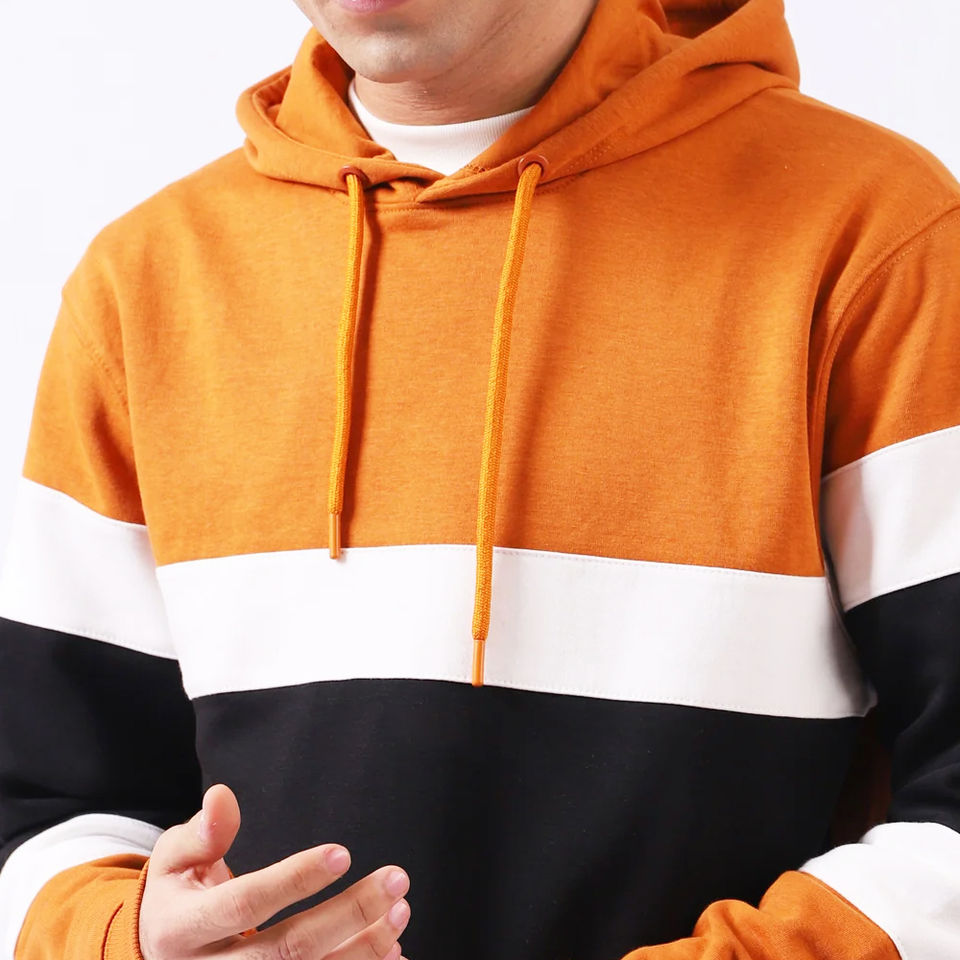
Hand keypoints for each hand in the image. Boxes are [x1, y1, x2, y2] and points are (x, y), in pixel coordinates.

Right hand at [139, 783, 410, 959]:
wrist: (158, 957)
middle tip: (396, 879)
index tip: (343, 853)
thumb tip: (222, 795)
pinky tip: (392, 951)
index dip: (295, 880)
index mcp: (182, 928)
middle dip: (349, 914)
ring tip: (401, 910)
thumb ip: (203, 832)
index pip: (245, 904)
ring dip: (364, 948)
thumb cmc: (177, 896)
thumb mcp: (175, 860)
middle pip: (289, 950)